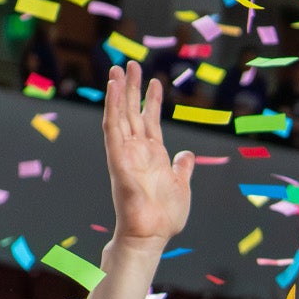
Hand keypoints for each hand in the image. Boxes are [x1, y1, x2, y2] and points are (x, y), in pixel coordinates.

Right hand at [103, 62, 193, 250]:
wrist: (152, 234)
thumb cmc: (164, 215)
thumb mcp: (181, 185)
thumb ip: (182, 167)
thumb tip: (187, 154)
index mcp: (153, 154)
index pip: (150, 120)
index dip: (152, 100)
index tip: (154, 81)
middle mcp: (137, 150)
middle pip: (132, 112)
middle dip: (131, 88)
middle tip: (130, 63)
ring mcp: (125, 152)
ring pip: (120, 115)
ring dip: (118, 92)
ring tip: (118, 69)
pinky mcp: (117, 158)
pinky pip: (112, 128)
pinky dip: (111, 107)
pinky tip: (112, 89)